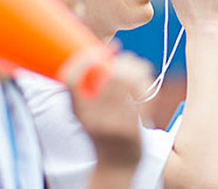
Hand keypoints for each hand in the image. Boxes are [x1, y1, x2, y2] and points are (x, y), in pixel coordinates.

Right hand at [65, 48, 152, 168]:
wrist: (115, 167)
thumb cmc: (102, 132)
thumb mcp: (86, 113)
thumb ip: (90, 88)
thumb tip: (110, 50)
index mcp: (77, 111)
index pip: (70, 78)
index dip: (83, 60)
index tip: (99, 51)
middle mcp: (92, 118)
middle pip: (109, 75)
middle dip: (122, 61)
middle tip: (127, 58)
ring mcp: (113, 125)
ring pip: (129, 82)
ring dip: (137, 68)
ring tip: (139, 66)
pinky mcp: (132, 130)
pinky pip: (143, 96)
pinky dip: (147, 83)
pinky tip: (146, 79)